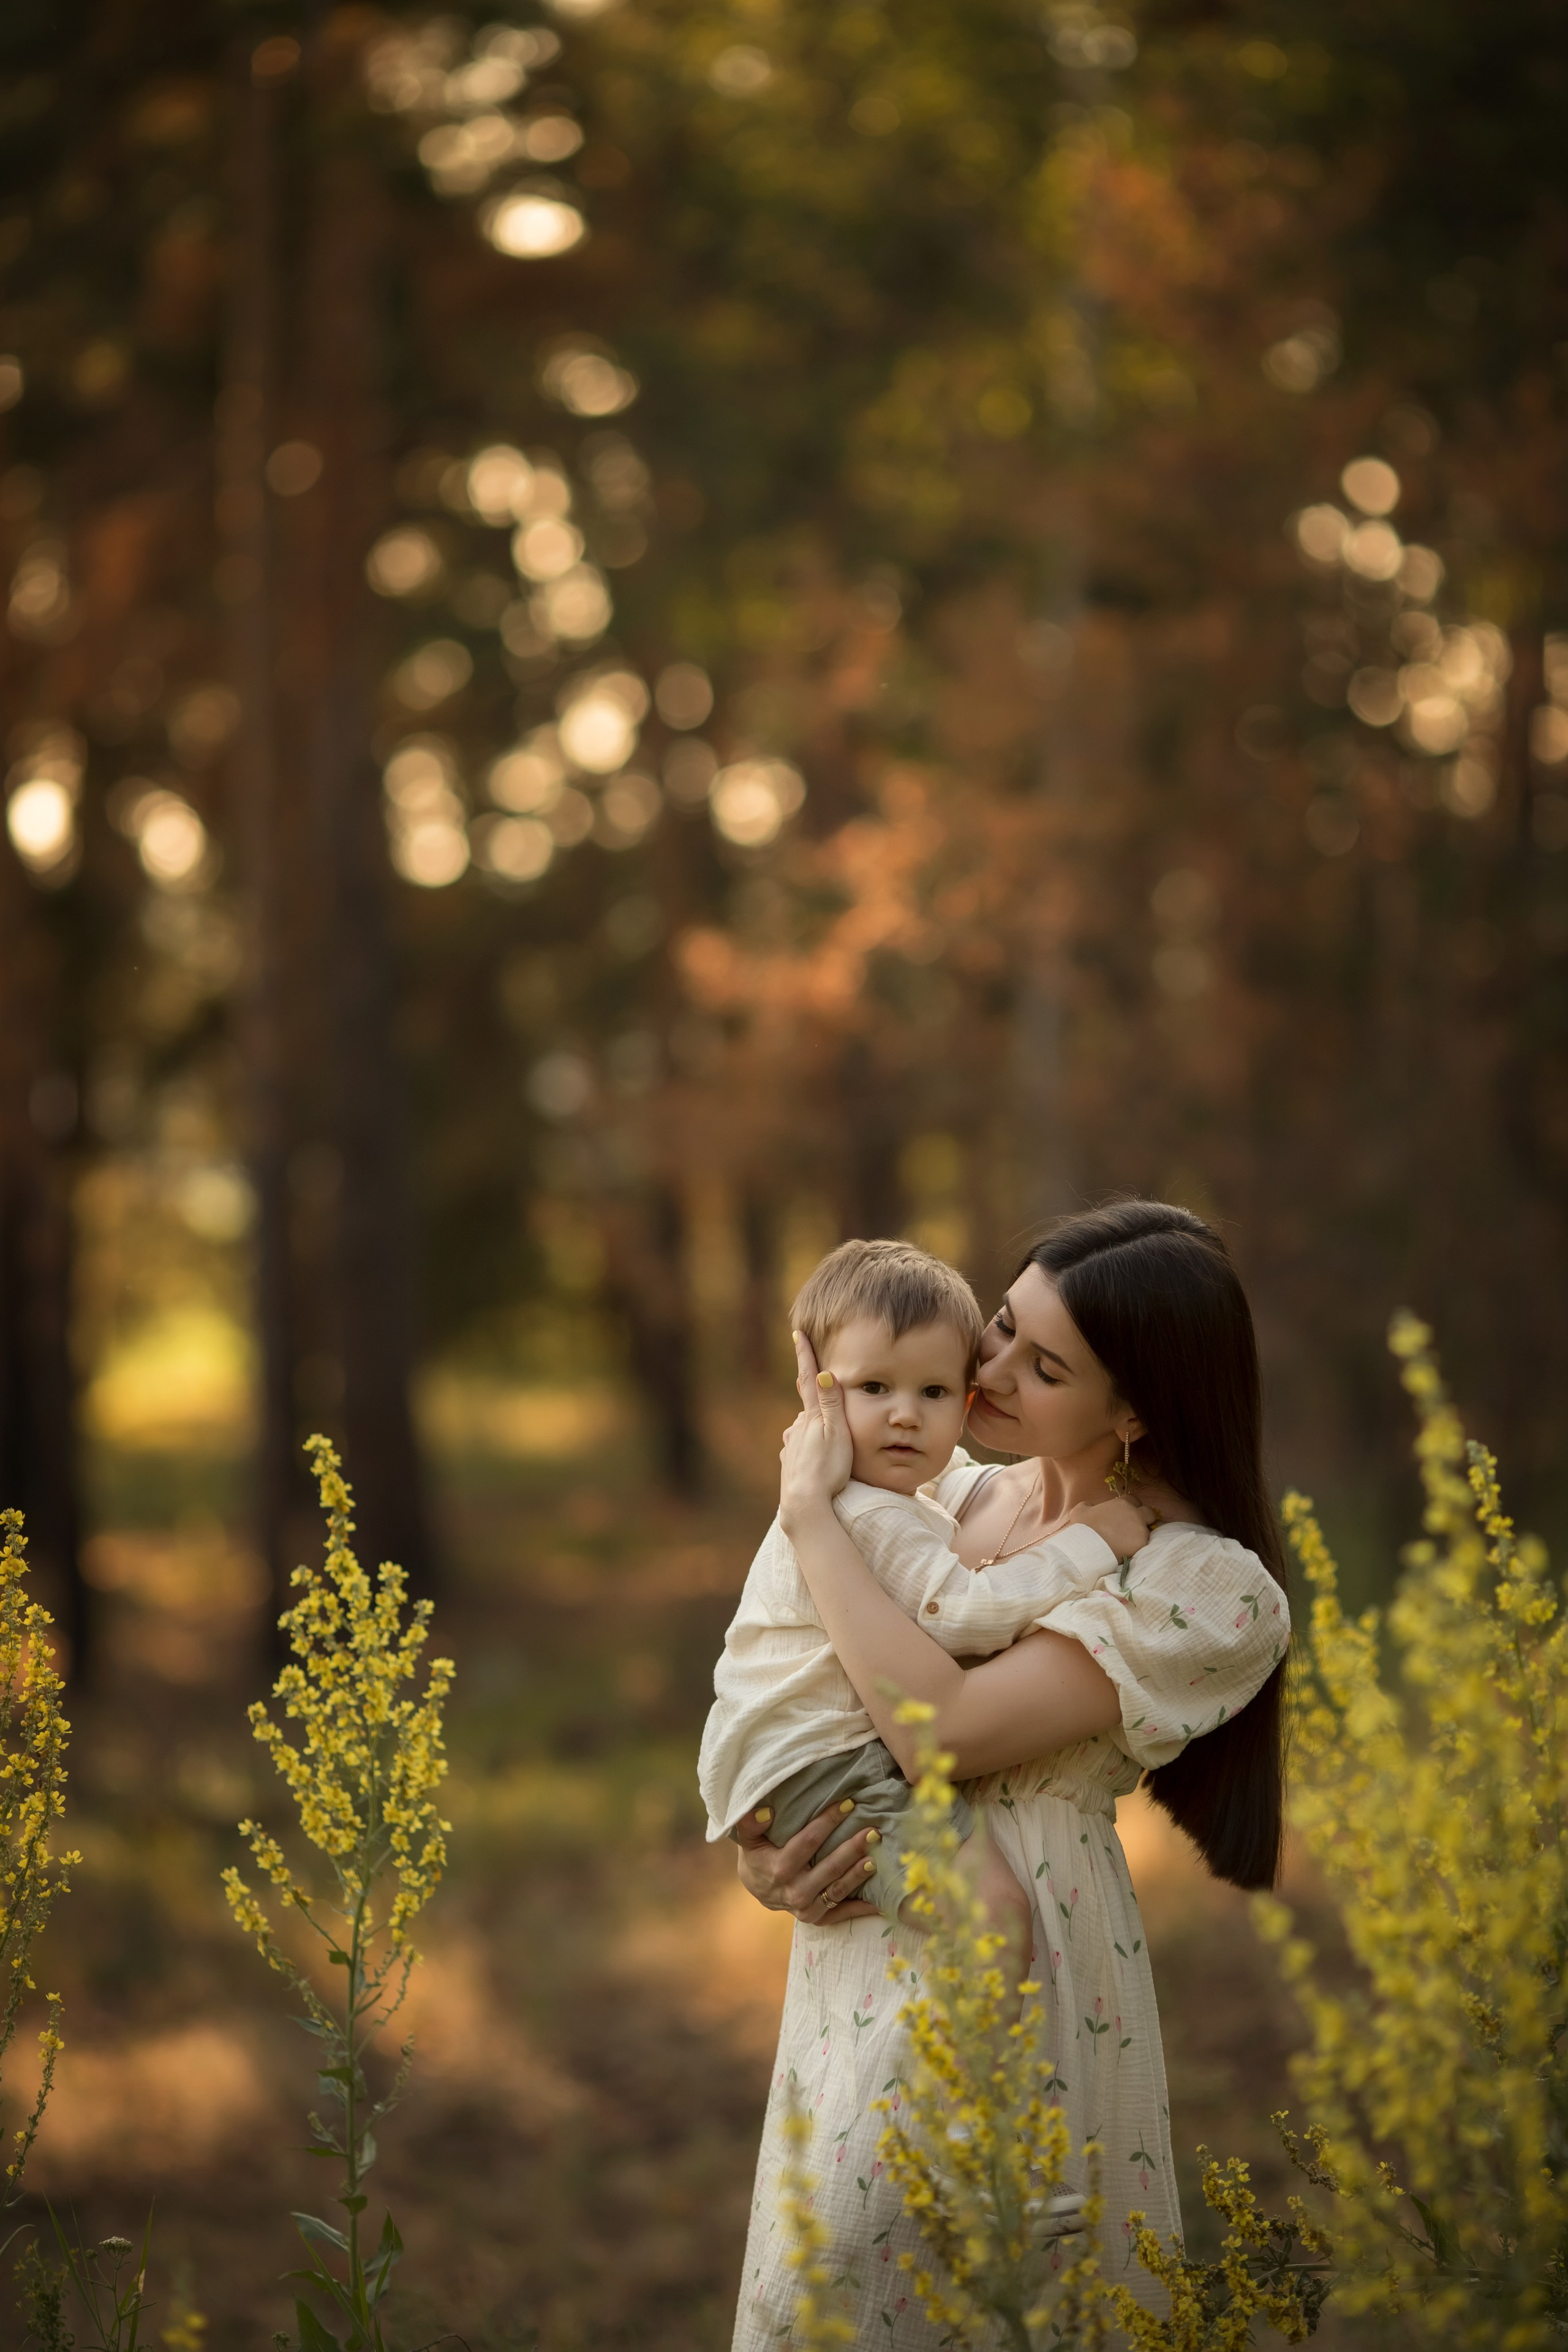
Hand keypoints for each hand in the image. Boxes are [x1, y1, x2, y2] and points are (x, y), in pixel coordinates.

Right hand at [733, 1803, 880, 1922]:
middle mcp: (794, 1891)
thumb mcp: (749, 1839)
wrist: (758, 1889)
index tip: (848, 1804)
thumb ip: (750, 1824)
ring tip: (878, 1858)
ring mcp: (806, 1909)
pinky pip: (842, 1914)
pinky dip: (862, 1909)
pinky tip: (881, 1899)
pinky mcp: (817, 1919)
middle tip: (872, 1832)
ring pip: (838, 1890)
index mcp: (779, 1868)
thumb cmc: (758, 1856)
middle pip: (830, 1867)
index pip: (808, 1842)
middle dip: (853, 1848)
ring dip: (859, 1874)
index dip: (828, 1822)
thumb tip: (764, 1810)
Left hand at [777, 1330, 853, 1527]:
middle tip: (827, 1393)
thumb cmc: (828, 1469)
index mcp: (810, 1418)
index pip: (809, 1380)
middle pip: (809, 1408)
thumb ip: (831, 1405)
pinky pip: (800, 1450)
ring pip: (804, 1430)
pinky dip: (809, 1449)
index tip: (798, 1333)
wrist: (804, 1504)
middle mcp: (796, 1429)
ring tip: (829, 1438)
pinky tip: (814, 1460)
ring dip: (814, 1430)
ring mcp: (790, 1447)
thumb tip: (824, 1373)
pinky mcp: (789, 1465)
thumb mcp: (837, 1434)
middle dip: (818, 1402)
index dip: (805, 1356)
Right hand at [1060, 1496, 1156, 1559]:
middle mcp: (1135, 1514)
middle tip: (1134, 1526)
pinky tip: (1129, 1550)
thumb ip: (1087, 1506)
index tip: (1126, 1514)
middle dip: (1145, 1518)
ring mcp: (1140, 1529)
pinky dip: (1138, 1546)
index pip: (1134, 1500)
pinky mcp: (1142, 1543)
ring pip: (1147, 1530)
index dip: (1131, 1507)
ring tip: (1129, 1542)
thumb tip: (1089, 1506)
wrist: (1089, 1547)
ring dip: (1140, 1534)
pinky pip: (1144, 1544)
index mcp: (1122, 1504)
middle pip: (1149, 1513)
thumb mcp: (1080, 1511)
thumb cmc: (1084, 1528)